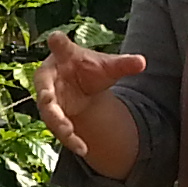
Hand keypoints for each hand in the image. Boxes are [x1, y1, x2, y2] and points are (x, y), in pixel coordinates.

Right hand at [34, 31, 145, 170]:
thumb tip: (143, 62)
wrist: (82, 85)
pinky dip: (70, 138)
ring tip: (69, 134)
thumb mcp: (108, 66)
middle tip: (47, 100)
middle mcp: (49, 76)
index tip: (55, 37)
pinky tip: (83, 148)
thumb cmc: (89, 68)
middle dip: (45, 94)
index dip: (57, 42)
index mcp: (62, 55)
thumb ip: (123, 64)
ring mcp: (48, 97)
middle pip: (44, 86)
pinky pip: (58, 128)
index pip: (59, 46)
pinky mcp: (52, 115)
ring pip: (49, 112)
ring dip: (58, 124)